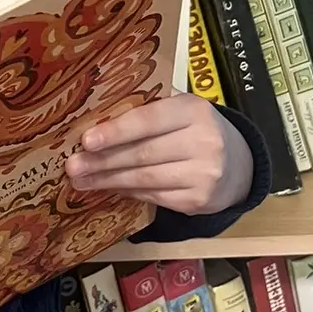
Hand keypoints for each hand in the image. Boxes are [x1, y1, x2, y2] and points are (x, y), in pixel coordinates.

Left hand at [67, 92, 254, 217]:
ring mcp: (204, 175)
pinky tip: (108, 187)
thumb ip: (147, 114)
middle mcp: (204, 142)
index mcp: (194, 110)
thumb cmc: (196, 130)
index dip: (116, 132)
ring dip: (108, 180)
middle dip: (103, 161)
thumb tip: (94, 126)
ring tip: (80, 180)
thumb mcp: (180, 111)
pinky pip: (153, 196)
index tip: (86, 140)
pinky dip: (127, 192)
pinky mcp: (198, 201)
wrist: (239, 164)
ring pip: (145, 179)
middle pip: (143, 154)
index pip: (149, 120)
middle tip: (72, 165)